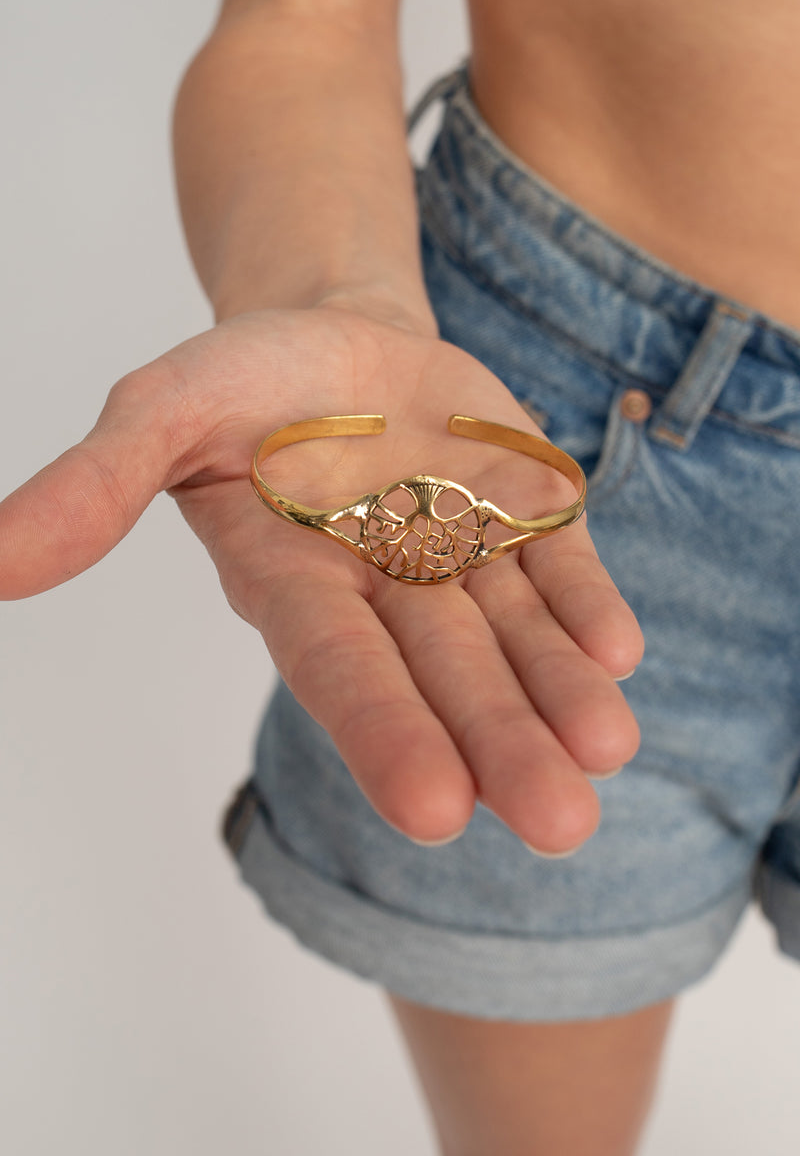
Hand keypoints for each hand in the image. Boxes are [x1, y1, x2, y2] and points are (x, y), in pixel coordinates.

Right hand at [0, 305, 642, 852]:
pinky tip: (616, 657)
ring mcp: (463, 554)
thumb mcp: (165, 410)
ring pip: (516, 637)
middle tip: (556, 822)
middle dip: (498, 742)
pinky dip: (587, 608)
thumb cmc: (247, 380)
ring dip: (561, 695)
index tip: (431, 809)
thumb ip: (99, 483)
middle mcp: (386, 587)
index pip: (341, 664)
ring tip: (604, 754)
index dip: (382, 728)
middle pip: (447, 672)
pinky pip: (560, 567)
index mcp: (299, 581)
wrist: (341, 333)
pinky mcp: (524, 514)